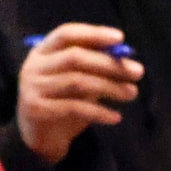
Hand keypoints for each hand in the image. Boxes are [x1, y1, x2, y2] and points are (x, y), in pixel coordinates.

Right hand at [13, 23, 140, 164]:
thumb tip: (126, 55)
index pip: (66, 34)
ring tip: (132, 93)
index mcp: (43, 51)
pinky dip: (99, 112)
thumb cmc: (63, 100)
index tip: (120, 38)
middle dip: (109, 63)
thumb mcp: (77, 79)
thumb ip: (94, 66)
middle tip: (138, 72)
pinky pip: (74, 108)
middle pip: (75, 57)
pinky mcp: (36, 110)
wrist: (39, 137)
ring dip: (110, 87)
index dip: (93, 33)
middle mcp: (34, 66)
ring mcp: (32, 87)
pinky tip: (116, 117)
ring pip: (77, 82)